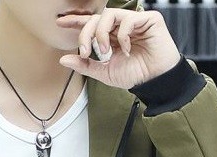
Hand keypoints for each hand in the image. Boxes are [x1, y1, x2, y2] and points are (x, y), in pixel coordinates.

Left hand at [57, 8, 180, 89]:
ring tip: (105, 51)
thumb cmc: (135, 75)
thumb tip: (63, 59)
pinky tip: (126, 49)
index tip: (60, 21)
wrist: (155, 81)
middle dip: (86, 33)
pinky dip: (123, 35)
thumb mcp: (105, 72)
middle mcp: (121, 26)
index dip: (76, 21)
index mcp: (111, 36)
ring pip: (110, 15)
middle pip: (97, 18)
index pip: (92, 24)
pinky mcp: (148, 20)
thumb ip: (85, 65)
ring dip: (101, 33)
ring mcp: (134, 22)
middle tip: (85, 51)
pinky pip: (128, 19)